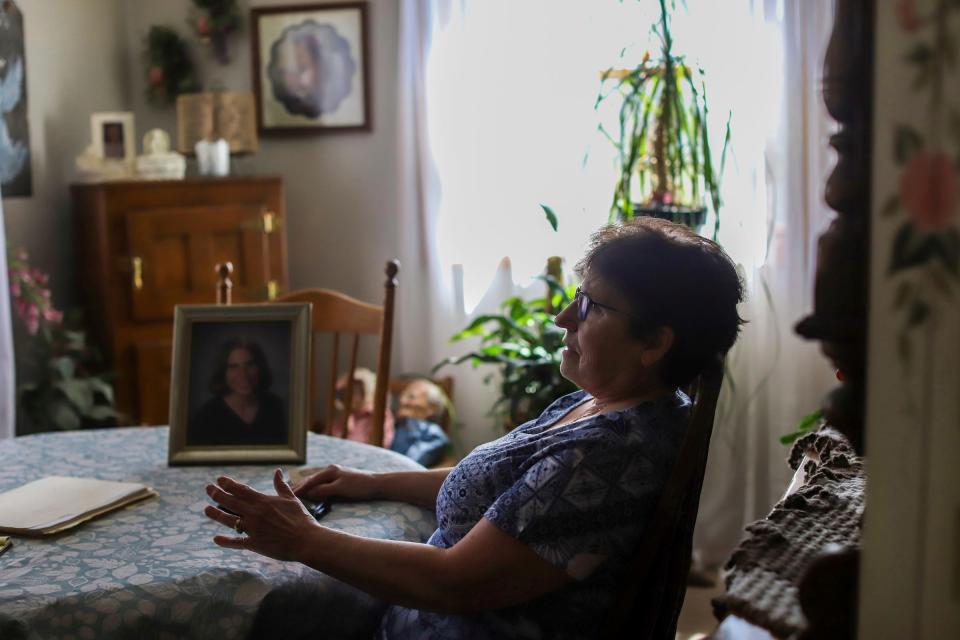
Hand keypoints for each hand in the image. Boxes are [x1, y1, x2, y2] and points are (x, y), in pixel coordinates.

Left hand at [204, 469, 319, 561]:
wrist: (306, 540)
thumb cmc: (301, 519)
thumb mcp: (292, 499)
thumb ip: (281, 486)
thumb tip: (277, 471)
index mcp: (263, 501)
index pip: (241, 490)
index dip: (228, 484)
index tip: (219, 479)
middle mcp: (255, 513)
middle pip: (231, 502)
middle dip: (217, 494)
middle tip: (208, 489)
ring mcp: (253, 529)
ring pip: (229, 520)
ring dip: (216, 514)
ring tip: (206, 509)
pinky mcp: (254, 544)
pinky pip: (236, 542)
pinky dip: (226, 541)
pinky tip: (216, 538)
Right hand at [292, 464, 377, 501]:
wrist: (377, 484)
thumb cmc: (360, 486)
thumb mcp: (340, 489)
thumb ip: (324, 490)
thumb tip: (309, 493)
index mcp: (330, 471)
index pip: (310, 481)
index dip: (299, 488)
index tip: (288, 495)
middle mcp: (331, 470)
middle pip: (311, 479)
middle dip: (299, 486)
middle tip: (285, 494)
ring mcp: (335, 474)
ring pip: (316, 481)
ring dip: (305, 487)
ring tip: (293, 493)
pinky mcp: (339, 480)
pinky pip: (322, 484)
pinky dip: (313, 488)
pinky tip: (310, 493)